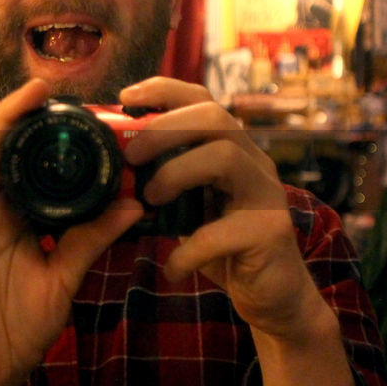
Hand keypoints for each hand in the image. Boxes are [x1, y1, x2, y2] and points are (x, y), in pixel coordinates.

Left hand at [118, 77, 325, 339]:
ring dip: (176, 174)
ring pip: (224, 156)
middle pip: (214, 116)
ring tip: (151, 200)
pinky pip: (222, 231)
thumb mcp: (189, 208)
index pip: (202, 98)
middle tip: (132, 158)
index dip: (163, 90)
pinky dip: (188, 250)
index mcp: (231, 149)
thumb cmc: (224, 247)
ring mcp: (266, 194)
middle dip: (164, 129)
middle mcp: (253, 162)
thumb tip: (113, 172)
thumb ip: (163, 185)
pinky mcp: (271, 232)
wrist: (273, 295)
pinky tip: (172, 267)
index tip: (124, 96)